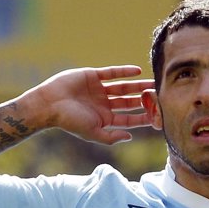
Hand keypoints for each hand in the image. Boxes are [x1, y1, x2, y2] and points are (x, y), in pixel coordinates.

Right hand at [31, 65, 154, 144]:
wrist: (49, 104)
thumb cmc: (69, 121)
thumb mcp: (92, 133)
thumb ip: (111, 137)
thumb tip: (130, 137)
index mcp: (104, 119)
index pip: (128, 119)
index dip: (142, 117)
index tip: (157, 116)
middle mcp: (104, 104)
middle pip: (129, 102)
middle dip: (143, 100)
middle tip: (159, 96)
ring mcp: (99, 90)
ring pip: (123, 87)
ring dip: (137, 85)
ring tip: (152, 82)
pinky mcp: (92, 76)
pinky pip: (111, 73)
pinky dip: (124, 71)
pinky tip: (137, 71)